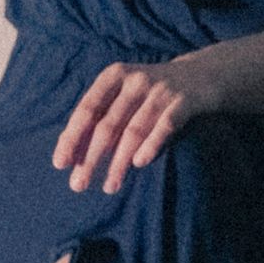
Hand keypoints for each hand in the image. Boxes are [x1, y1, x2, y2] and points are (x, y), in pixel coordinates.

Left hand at [52, 56, 215, 196]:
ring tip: (109, 186)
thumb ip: (103, 117)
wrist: (203, 75)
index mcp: (114, 76)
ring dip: (119, 162)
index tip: (60, 164)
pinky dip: (151, 145)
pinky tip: (139, 163)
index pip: (87, 110)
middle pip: (108, 125)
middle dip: (91, 158)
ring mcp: (161, 90)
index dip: (72, 137)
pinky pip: (165, 126)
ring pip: (134, 131)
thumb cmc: (153, 93)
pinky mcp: (185, 101)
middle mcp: (135, 80)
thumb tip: (72, 153)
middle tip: (78, 185)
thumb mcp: (125, 94)